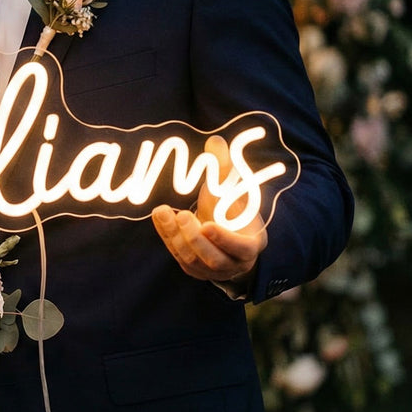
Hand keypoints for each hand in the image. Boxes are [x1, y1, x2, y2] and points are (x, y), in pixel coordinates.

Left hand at [152, 135, 267, 287]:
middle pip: (212, 258)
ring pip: (191, 259)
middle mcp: (233, 263)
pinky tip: (160, 216)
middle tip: (182, 214)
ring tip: (162, 211)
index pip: (241, 248)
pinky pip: (177, 256)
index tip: (208, 224)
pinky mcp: (193, 269)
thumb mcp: (230, 187)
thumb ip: (225, 166)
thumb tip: (215, 141)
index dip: (225, 239)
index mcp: (251, 244)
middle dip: (193, 237)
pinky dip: (167, 237)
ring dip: (175, 236)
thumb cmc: (230, 207)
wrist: (221, 226)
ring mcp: (211, 270)